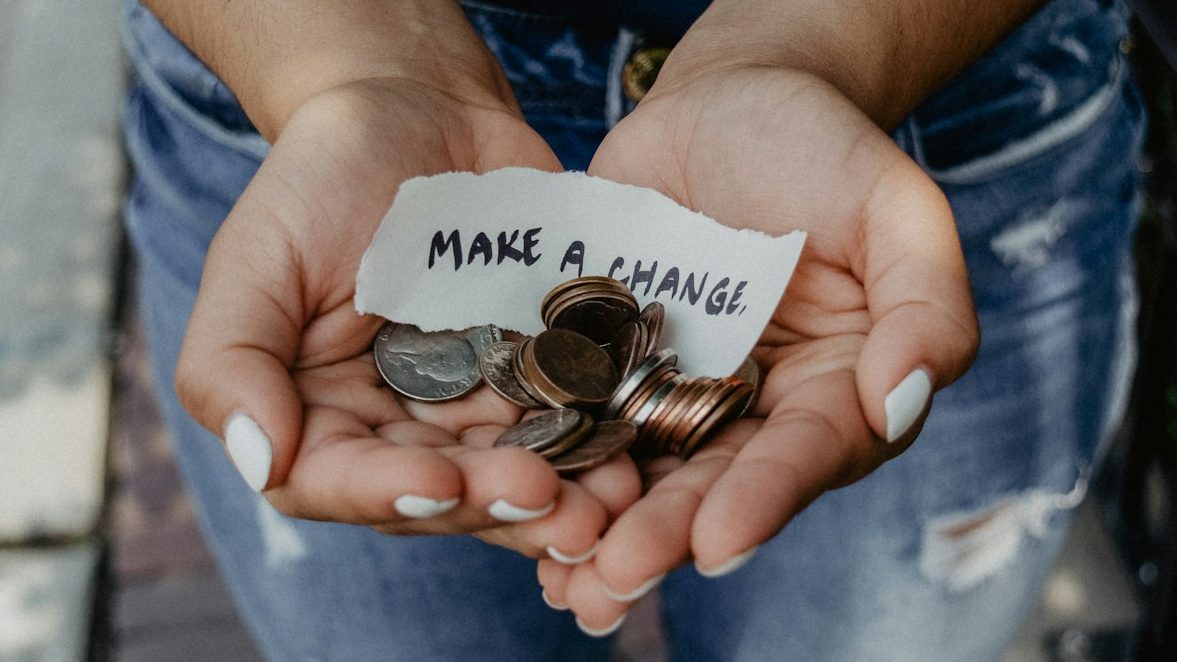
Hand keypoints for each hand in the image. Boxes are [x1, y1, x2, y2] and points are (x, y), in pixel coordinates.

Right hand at [175, 78, 639, 558]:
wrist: (419, 111)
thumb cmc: (321, 179)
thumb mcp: (256, 257)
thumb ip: (231, 362)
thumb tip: (260, 461)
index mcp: (319, 415)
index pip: (339, 481)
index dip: (388, 494)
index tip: (442, 483)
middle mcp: (399, 427)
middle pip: (442, 494)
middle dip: (496, 505)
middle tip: (553, 504)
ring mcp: (476, 405)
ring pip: (515, 473)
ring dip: (563, 498)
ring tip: (609, 503)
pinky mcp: (540, 374)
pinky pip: (571, 420)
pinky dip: (601, 443)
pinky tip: (635, 453)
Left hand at [538, 68, 978, 629]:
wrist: (728, 100)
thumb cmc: (823, 147)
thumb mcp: (896, 208)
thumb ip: (926, 305)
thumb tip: (902, 401)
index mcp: (835, 389)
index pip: (806, 454)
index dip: (764, 499)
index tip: (718, 541)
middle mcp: (755, 408)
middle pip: (714, 482)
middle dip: (666, 534)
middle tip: (615, 577)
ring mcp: (676, 389)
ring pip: (642, 470)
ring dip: (602, 526)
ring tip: (562, 578)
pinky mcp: (610, 362)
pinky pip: (580, 416)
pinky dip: (552, 460)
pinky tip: (513, 503)